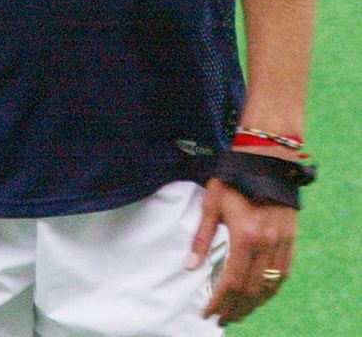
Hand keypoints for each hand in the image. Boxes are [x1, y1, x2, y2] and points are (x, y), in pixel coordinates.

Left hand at [190, 176, 297, 324]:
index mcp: (245, 236)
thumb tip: (190, 266)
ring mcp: (282, 244)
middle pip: (251, 289)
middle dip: (235, 308)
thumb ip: (202, 237)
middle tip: (221, 319)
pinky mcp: (290, 241)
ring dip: (253, 304)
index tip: (208, 312)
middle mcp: (266, 244)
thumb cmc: (233, 178)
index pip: (231, 280)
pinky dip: (270, 290)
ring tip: (238, 313)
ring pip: (269, 285)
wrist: (266, 161)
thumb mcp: (212, 203)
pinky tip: (259, 296)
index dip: (219, 300)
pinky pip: (282, 274)